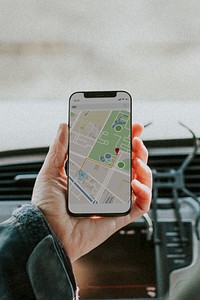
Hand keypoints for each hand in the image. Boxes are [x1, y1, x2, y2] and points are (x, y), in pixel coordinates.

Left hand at [32, 123, 151, 261]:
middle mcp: (106, 186)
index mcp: (93, 174)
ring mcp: (114, 200)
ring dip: (144, 168)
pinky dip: (145, 193)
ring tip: (138, 160)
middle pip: (131, 165)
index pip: (114, 154)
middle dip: (138, 150)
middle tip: (136, 140)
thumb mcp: (51, 172)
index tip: (131, 128)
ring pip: (140, 182)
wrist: (46, 231)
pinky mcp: (119, 216)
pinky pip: (141, 205)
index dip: (125, 141)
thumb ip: (59, 149)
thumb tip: (64, 126)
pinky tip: (135, 184)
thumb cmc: (47, 206)